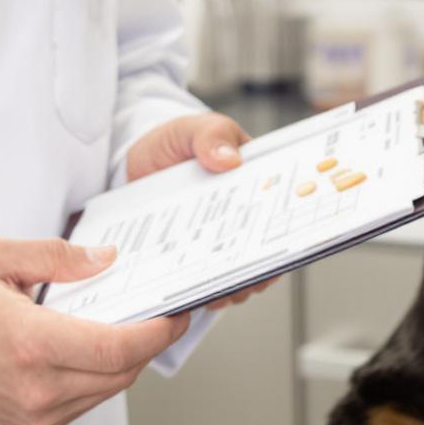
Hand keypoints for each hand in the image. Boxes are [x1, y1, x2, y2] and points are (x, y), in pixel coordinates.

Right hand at [0, 237, 189, 424]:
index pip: (116, 348)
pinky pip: (89, 400)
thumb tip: (109, 260)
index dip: (157, 332)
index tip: (177, 311)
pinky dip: (105, 375)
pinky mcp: (33, 423)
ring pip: (110, 389)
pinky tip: (100, 346)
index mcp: (29, 343)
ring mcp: (35, 411)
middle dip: (152, 341)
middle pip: (123, 372)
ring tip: (136, 323)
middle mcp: (36, 386)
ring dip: (130, 359)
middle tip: (166, 310)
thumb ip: (59, 256)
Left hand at [123, 111, 270, 312]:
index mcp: (255, 184)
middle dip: (259, 270)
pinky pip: (202, 281)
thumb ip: (211, 135)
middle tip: (244, 280)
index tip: (279, 247)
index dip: (287, 232)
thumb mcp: (191, 129)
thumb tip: (229, 158)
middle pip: (263, 252)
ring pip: (237, 274)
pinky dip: (199, 291)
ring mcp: (219, 241)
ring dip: (232, 287)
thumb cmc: (174, 143)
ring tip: (217, 294)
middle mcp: (244, 218)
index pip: (281, 212)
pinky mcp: (193, 257)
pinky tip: (189, 295)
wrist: (136, 163)